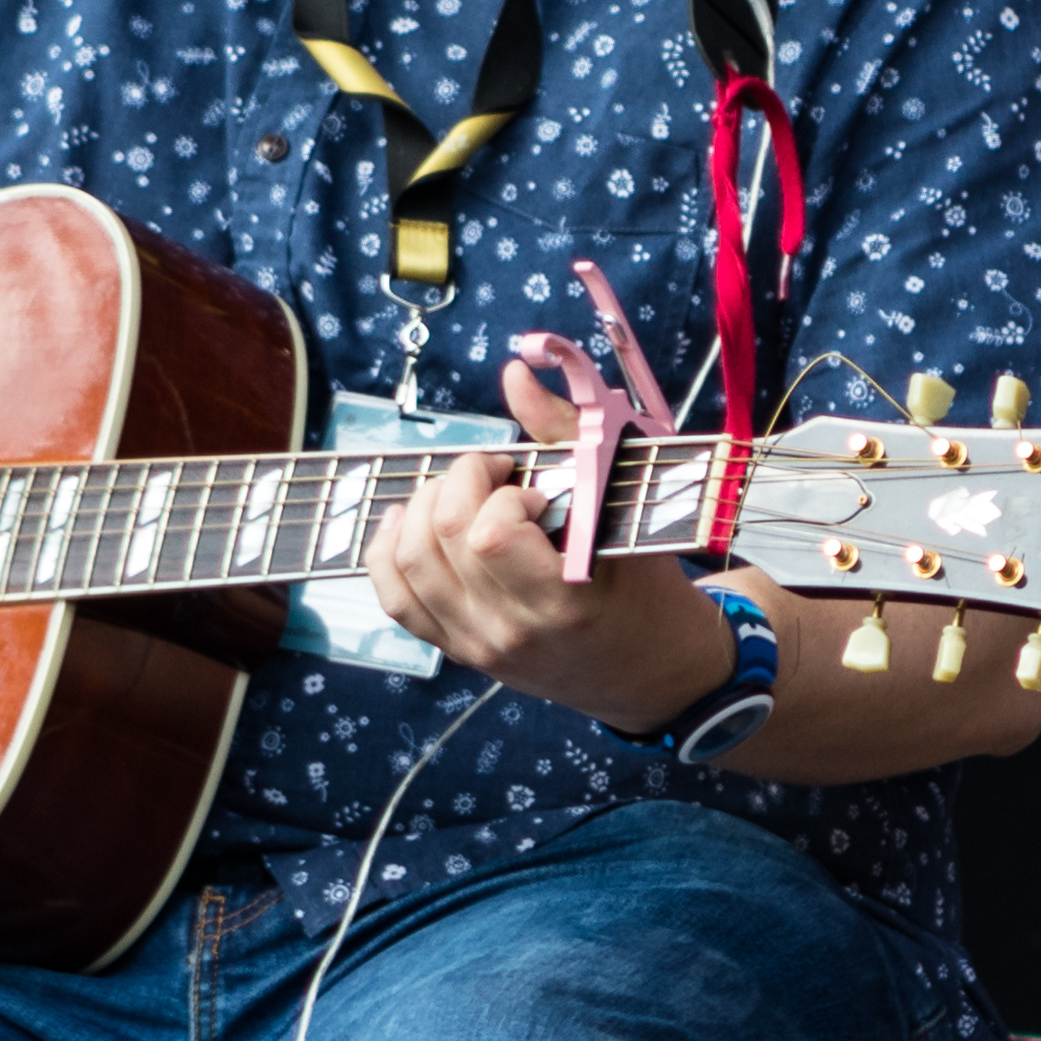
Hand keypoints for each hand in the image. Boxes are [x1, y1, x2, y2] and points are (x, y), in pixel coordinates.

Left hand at [361, 359, 735, 732]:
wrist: (649, 667)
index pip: (488, 536)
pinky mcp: (456, 650)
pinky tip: (414, 520)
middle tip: (494, 476)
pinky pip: (395, 598)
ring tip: (463, 495)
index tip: (530, 487)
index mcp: (562, 602)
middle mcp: (510, 631)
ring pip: (407, 563)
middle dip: (459, 484)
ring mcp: (476, 646)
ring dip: (425, 508)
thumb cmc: (644, 583)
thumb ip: (565, 433)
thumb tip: (515, 373)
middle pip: (440, 541)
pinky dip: (390, 549)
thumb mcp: (622, 504)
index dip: (500, 493)